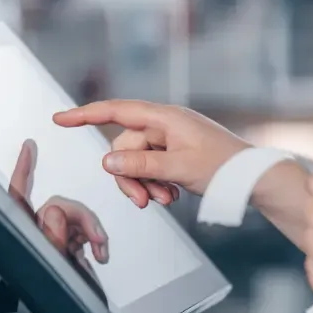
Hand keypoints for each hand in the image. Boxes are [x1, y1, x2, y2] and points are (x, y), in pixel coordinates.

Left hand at [8, 139, 109, 263]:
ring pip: (74, 216)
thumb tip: (52, 210)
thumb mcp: (59, 271)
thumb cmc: (63, 306)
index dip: (21, 172)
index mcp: (25, 239)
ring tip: (99, 250)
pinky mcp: (70, 247)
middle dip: (80, 218)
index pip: (17, 198)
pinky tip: (98, 252)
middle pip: (57, 206)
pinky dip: (95, 238)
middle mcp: (37, 237)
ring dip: (91, 230)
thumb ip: (53, 240)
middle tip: (94, 239)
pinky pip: (84, 229)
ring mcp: (54, 242)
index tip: (27, 149)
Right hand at [53, 100, 249, 207]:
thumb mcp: (178, 168)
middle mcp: (165, 124)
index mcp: (164, 117)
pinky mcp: (176, 153)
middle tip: (143, 201)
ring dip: (145, 183)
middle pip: (125, 147)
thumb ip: (141, 165)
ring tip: (165, 200)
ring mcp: (170, 139)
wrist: (252, 178)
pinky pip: (152, 167)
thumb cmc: (224, 166)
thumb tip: (107, 161)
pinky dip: (156, 183)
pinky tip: (172, 195)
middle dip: (130, 176)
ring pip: (137, 161)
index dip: (85, 115)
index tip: (60, 118)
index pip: (116, 111)